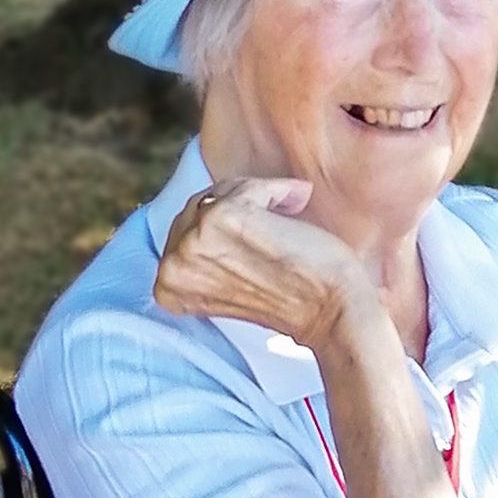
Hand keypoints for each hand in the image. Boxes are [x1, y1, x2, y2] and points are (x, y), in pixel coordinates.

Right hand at [154, 176, 368, 351]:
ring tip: (287, 219)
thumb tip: (207, 207)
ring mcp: (194, 241)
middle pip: (198, 207)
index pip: (183, 231)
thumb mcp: (230, 283)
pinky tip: (297, 204)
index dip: (222, 227)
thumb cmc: (292, 300)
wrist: (330, 311)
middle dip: (240, 208)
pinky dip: (280, 190)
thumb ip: (209, 258)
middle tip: (273, 225)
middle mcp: (173, 265)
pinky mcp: (223, 218)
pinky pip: (251, 186)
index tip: (251, 235)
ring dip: (261, 199)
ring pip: (224, 192)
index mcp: (168, 286)